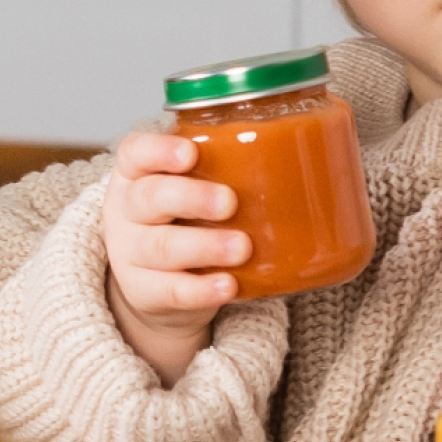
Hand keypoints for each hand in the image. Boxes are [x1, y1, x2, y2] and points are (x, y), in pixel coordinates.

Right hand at [102, 131, 249, 384]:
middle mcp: (127, 211)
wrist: (162, 283)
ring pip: (161, 247)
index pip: (135, 152)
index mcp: (137, 174)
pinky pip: (170, 291)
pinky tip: (228, 285)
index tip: (190, 154)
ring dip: (204, 246)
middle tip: (230, 201)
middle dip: (191, 197)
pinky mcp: (144, 293)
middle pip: (149, 198)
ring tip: (242, 246)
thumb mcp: (193, 186)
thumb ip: (230, 165)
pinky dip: (201, 289)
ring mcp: (131, 254)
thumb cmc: (188, 218)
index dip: (158, 151)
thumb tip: (314, 147)